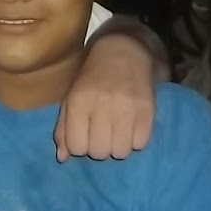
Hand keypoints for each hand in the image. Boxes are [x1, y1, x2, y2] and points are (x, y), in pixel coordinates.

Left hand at [55, 31, 155, 161]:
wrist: (125, 52)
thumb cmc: (93, 78)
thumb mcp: (72, 98)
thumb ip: (64, 128)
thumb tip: (62, 158)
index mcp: (79, 102)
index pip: (76, 147)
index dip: (80, 145)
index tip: (85, 134)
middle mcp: (102, 106)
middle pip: (99, 152)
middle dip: (99, 147)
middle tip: (102, 132)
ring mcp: (127, 108)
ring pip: (120, 152)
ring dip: (118, 146)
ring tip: (117, 130)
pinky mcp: (148, 111)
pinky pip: (140, 144)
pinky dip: (135, 140)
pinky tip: (131, 126)